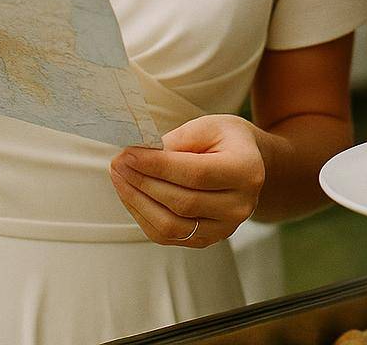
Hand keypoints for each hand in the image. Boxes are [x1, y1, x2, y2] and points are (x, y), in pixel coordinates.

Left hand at [108, 114, 266, 247]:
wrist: (248, 164)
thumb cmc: (226, 139)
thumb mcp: (207, 127)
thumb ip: (176, 142)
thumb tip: (138, 156)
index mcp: (245, 170)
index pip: (195, 174)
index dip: (157, 166)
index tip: (128, 154)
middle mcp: (240, 205)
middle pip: (182, 202)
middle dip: (143, 182)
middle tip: (118, 163)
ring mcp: (225, 228)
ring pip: (172, 225)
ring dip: (138, 202)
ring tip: (119, 178)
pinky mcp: (207, 239)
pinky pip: (168, 236)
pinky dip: (144, 216)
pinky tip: (131, 195)